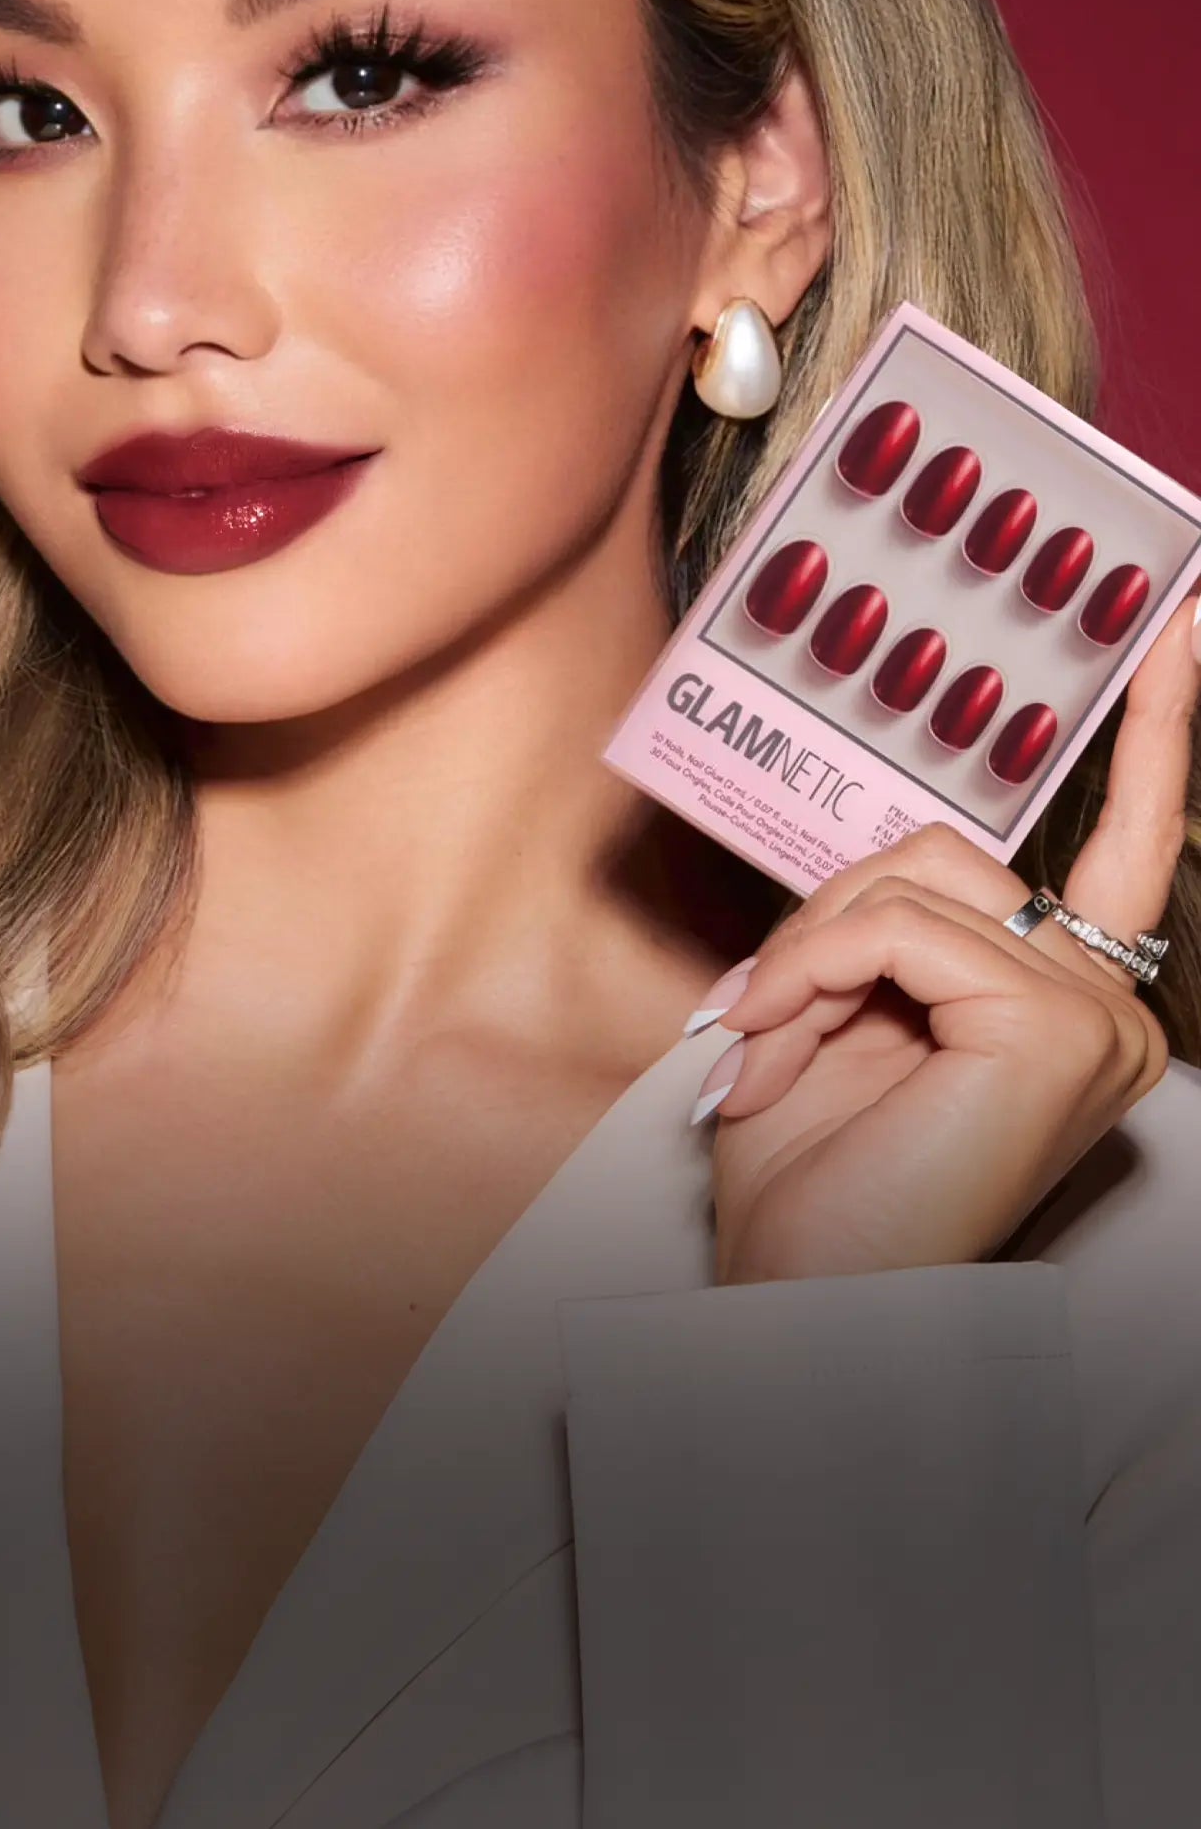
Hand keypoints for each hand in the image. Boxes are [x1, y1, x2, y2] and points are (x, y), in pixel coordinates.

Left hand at [700, 593, 1200, 1284]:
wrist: (800, 1298)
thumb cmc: (816, 1178)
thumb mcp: (843, 1013)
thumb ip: (884, 922)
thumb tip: (889, 866)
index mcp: (1072, 993)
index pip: (1133, 838)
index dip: (1166, 726)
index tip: (1185, 620)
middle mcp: (1110, 1000)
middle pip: (946, 853)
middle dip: (827, 921)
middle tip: (761, 1020)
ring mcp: (1096, 1014)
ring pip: (913, 882)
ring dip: (804, 956)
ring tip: (764, 1048)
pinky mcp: (1055, 1028)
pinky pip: (896, 929)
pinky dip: (809, 972)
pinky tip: (778, 1046)